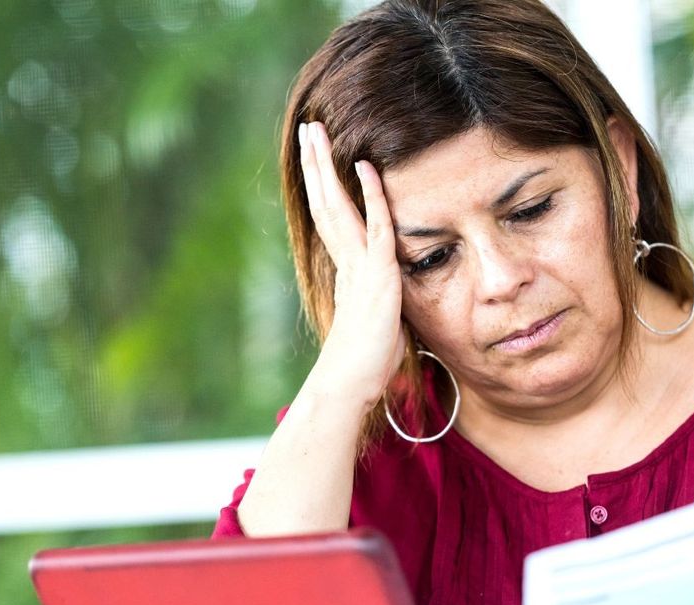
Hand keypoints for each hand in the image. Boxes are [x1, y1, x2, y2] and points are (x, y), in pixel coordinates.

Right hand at [298, 121, 404, 403]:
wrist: (349, 386)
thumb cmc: (366, 364)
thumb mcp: (378, 321)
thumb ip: (380, 300)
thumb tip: (385, 299)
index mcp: (346, 269)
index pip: (331, 217)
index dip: (324, 185)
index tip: (317, 156)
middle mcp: (347, 261)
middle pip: (325, 202)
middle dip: (316, 164)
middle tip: (308, 128)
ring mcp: (358, 267)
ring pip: (338, 206)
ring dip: (327, 168)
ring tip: (316, 133)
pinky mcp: (375, 278)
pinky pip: (376, 228)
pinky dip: (371, 197)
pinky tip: (365, 169)